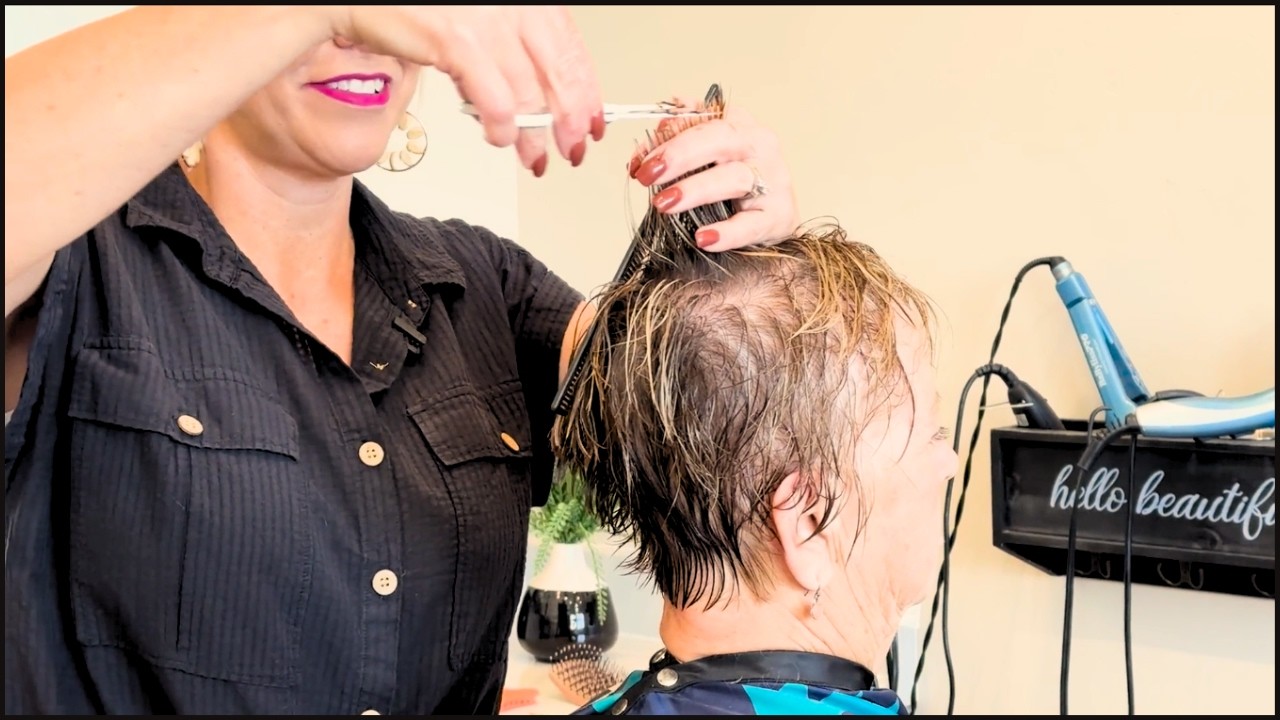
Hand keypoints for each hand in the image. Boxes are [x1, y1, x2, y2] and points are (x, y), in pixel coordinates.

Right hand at [328, 5, 604, 173]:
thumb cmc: (420, 7)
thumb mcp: (481, 20)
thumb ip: (513, 47)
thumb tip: (544, 93)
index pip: (570, 47)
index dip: (586, 91)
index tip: (593, 120)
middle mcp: (511, 3)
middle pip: (558, 71)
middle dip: (569, 120)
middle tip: (572, 148)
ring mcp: (485, 20)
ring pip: (529, 93)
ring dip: (534, 135)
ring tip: (534, 157)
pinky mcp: (457, 41)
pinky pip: (494, 100)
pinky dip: (502, 128)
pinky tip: (501, 139)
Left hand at [626, 97, 799, 251]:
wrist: (770, 218)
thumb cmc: (732, 185)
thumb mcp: (701, 161)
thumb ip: (671, 151)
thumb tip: (642, 155)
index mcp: (738, 124)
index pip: (701, 120)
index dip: (669, 138)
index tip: (643, 159)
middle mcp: (758, 145)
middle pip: (720, 139)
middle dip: (679, 155)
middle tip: (650, 174)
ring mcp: (772, 179)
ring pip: (735, 177)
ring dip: (696, 189)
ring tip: (666, 203)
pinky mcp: (778, 215)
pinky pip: (751, 224)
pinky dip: (727, 232)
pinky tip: (703, 238)